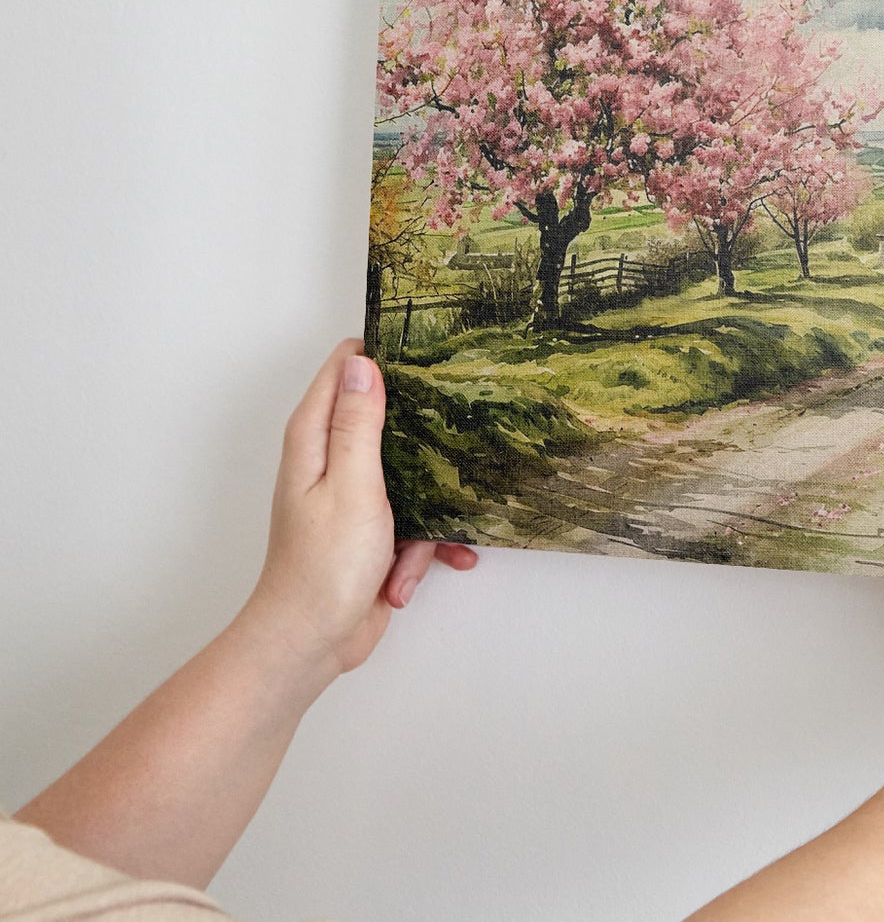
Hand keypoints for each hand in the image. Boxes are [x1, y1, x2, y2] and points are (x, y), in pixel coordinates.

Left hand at [238, 339, 475, 685]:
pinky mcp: (371, 530)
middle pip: (384, 418)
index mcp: (314, 440)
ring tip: (423, 544)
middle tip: (458, 434)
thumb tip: (363, 362)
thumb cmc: (324, 565)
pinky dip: (420, 548)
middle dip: (423, 432)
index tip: (430, 354)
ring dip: (426, 510)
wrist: (312, 641)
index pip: (344, 370)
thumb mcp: (352, 485)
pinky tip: (420, 572)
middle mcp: (329, 461)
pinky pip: (412, 521)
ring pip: (410, 473)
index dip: (384, 355)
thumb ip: (359, 423)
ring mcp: (351, 496)